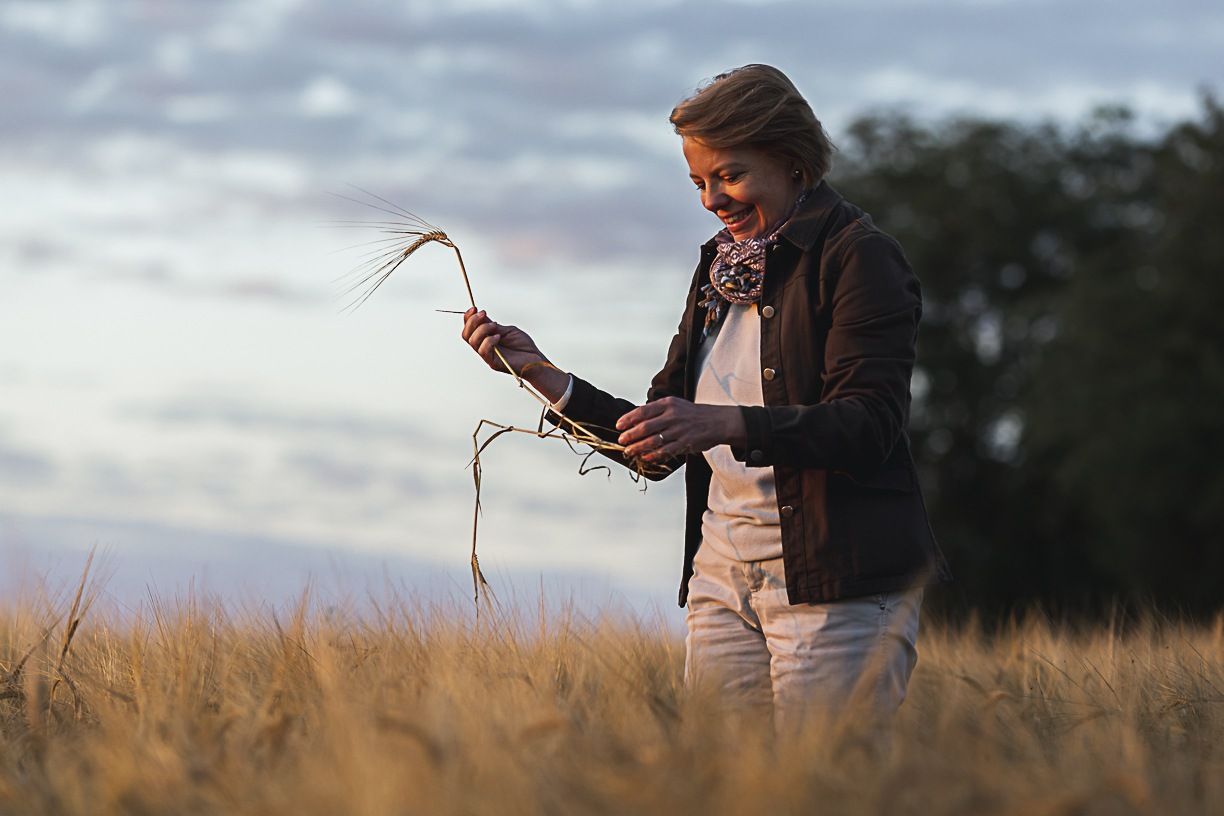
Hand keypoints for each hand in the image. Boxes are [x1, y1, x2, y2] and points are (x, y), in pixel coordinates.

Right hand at [461, 307, 545, 373]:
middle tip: (483, 313)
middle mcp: (484, 347)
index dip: (468, 318)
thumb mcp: (508, 330)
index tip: (475, 308)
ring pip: (472, 341)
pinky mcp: (493, 362)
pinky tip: (498, 337)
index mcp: (486, 339)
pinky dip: (489, 341)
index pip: (470, 329)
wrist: (535, 360)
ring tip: (495, 326)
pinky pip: (483, 351)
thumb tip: (481, 316)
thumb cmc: (524, 347)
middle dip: (472, 321)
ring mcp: (488, 355)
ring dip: (482, 329)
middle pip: (466, 335)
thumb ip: (493, 326)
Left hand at [615, 397, 746, 460]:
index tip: (619, 426)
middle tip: (622, 441)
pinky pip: (666, 450)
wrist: (718, 421)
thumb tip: (634, 418)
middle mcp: (673, 416)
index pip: (643, 411)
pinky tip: (645, 457)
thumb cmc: (692, 414)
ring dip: (638, 447)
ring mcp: (679, 430)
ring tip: (629, 451)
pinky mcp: (686, 443)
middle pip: (646, 427)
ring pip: (654, 440)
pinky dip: (653, 455)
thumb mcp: (675, 405)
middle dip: (631, 435)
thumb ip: (656, 411)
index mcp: (668, 404)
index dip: (628, 419)